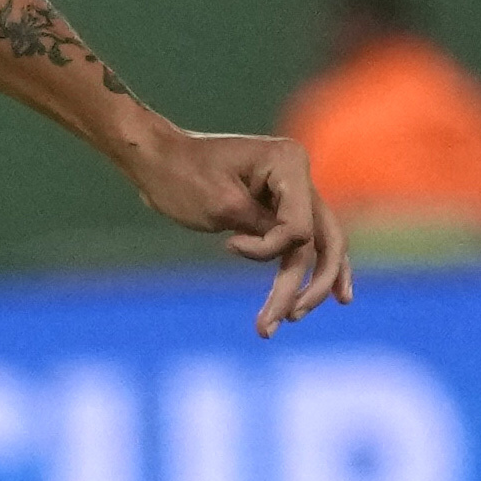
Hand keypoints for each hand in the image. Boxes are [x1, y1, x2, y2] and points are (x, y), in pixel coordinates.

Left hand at [129, 128, 347, 336]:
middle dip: (312, 282)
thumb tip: (302, 249)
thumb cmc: (180, 176)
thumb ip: (263, 229)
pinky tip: (306, 302)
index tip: (229, 245)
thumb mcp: (221, 206)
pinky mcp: (278, 208)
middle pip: (325, 238)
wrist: (155, 160)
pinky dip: (299, 272)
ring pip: (316, 246)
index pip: (299, 224)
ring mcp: (292, 191)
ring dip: (306, 286)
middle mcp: (298, 173)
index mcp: (289, 162)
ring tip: (290, 320)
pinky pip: (299, 245)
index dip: (269, 248)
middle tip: (293, 317)